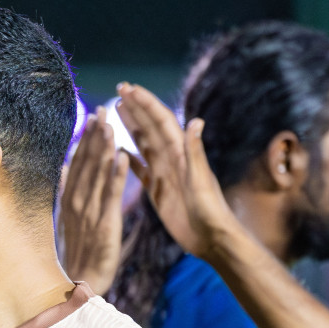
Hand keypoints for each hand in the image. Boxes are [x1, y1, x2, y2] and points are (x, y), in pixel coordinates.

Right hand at [60, 108, 129, 291]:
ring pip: (98, 174)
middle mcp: (78, 202)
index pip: (78, 163)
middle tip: (102, 110)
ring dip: (103, 148)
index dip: (85, 139)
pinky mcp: (105, 224)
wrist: (80, 283)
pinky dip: (116, 175)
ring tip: (111, 124)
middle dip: (94, 136)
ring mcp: (90, 213)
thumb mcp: (67, 221)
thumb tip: (63, 169)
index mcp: (70, 200)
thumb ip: (67, 192)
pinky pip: (111, 195)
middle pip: (86, 163)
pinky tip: (122, 156)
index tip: (92, 117)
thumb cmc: (77, 254)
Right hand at [116, 83, 241, 259]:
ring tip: (117, 111)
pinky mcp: (158, 191)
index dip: (145, 104)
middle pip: (150, 128)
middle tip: (119, 90)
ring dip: (131, 127)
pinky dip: (129, 159)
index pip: (160, 122)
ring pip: (144, 145)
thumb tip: (195, 121)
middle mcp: (172, 159)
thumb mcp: (201, 181)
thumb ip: (195, 152)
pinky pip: (141, 171)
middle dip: (136, 108)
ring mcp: (164, 174)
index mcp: (181, 153)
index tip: (128, 89)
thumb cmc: (210, 212)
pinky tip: (118, 151)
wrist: (212, 238)